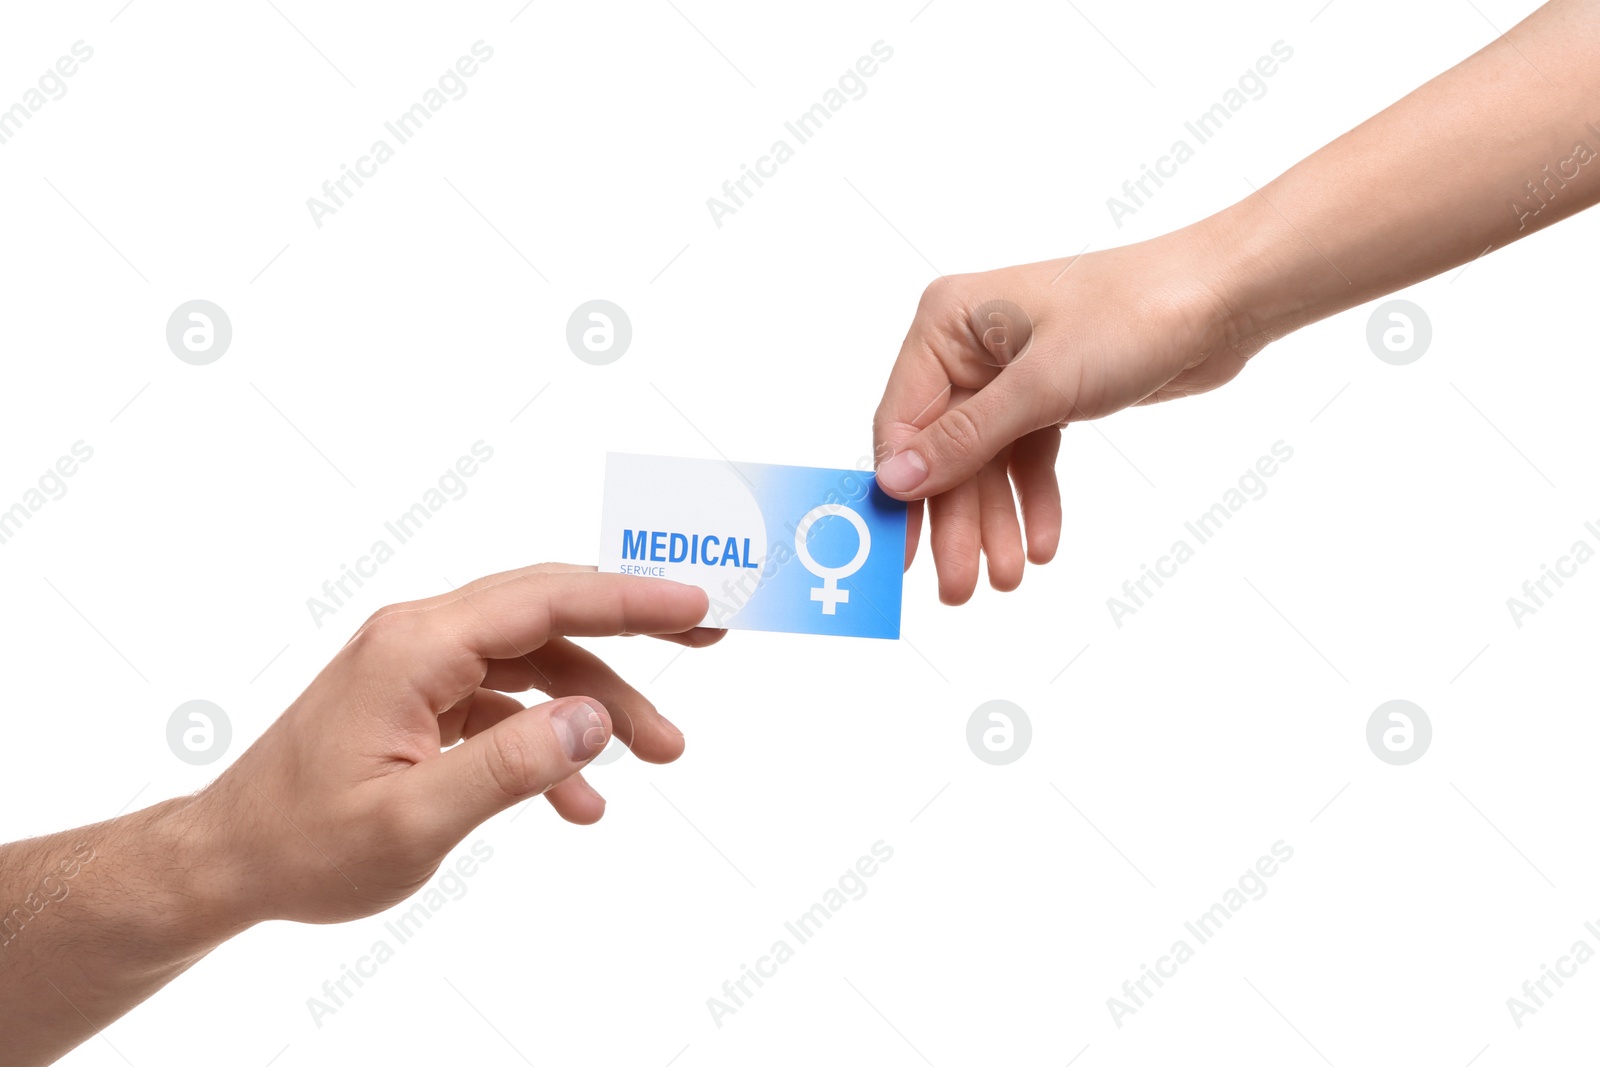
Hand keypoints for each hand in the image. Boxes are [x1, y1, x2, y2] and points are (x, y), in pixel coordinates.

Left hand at [183, 564, 721, 929]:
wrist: (230, 862)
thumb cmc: (305, 844)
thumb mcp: (413, 820)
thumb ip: (509, 767)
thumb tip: (594, 721)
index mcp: (415, 647)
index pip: (544, 600)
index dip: (629, 599)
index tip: (699, 605)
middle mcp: (421, 638)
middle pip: (550, 609)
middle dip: (633, 626)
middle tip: (709, 638)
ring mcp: (422, 667)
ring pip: (538, 660)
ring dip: (601, 701)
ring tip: (663, 752)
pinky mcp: (423, 700)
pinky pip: (509, 703)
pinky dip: (552, 740)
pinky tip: (583, 799)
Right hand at [871, 224, 1255, 602]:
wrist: (1220, 300)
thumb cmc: (1132, 315)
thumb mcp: (1040, 386)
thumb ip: (964, 439)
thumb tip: (895, 482)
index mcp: (946, 322)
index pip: (902, 421)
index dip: (901, 491)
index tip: (900, 554)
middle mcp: (968, 346)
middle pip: (944, 452)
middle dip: (956, 521)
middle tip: (959, 589)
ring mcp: (1007, 373)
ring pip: (985, 464)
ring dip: (995, 522)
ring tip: (1005, 579)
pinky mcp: (1048, 396)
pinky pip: (1025, 459)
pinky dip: (1032, 500)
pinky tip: (1041, 545)